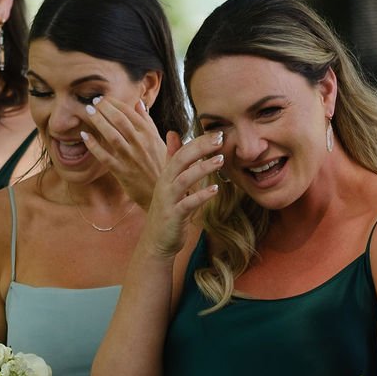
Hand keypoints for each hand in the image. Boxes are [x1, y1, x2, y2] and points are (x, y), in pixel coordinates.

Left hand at [81, 95, 174, 207]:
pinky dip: (94, 145)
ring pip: (112, 136)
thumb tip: (138, 104)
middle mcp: (141, 144)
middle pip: (120, 121)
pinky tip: (85, 136)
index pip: (130, 113)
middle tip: (94, 102)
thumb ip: (148, 122)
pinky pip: (105, 157)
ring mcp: (131, 158)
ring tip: (89, 112)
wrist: (163, 194)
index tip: (104, 98)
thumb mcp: (159, 142)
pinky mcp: (122, 172)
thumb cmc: (161, 166)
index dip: (115, 103)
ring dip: (99, 122)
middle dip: (105, 108)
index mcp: (150, 135)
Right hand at [111, 125, 222, 258]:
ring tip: (220, 160)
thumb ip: (173, 160)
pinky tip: (215, 191)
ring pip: (184, 179)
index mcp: (166, 176)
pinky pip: (187, 204)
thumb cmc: (168, 211)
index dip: (199, 142)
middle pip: (181, 160)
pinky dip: (201, 196)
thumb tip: (173, 133)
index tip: (217, 134)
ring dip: (202, 169)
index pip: (182, 152)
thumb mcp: (170, 183)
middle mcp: (165, 185)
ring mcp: (168, 200)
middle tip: (220, 139)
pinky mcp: (173, 216)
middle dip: (200, 148)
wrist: (156, 242)